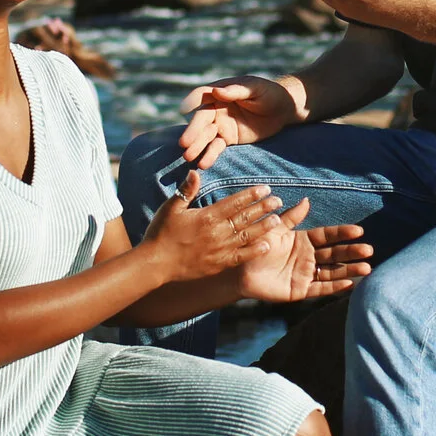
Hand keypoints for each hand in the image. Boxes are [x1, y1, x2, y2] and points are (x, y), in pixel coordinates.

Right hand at [142, 169, 289, 280]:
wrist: (156, 264)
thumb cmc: (161, 233)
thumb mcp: (171, 208)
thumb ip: (186, 190)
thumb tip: (194, 171)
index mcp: (207, 217)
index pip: (235, 202)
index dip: (251, 194)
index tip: (265, 188)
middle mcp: (217, 232)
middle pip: (245, 217)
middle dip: (263, 208)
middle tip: (278, 200)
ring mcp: (220, 250)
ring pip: (247, 236)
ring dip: (264, 227)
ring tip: (278, 220)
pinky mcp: (219, 264)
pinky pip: (241, 257)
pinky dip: (255, 251)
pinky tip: (267, 245)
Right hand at [179, 75, 298, 169]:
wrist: (284, 109)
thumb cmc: (269, 92)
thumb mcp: (256, 88)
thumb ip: (237, 90)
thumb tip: (218, 91)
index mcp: (220, 91)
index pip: (202, 94)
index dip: (192, 100)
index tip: (184, 110)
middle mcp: (216, 108)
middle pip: (201, 119)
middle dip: (192, 132)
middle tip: (184, 144)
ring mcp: (221, 125)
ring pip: (205, 136)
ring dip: (197, 146)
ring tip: (189, 157)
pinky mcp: (228, 139)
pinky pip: (216, 147)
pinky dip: (210, 155)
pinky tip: (203, 164)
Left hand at [236, 220, 371, 304]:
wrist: (239, 270)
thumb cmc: (256, 247)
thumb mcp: (274, 229)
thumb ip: (291, 217)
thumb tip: (307, 201)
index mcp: (304, 240)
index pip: (328, 236)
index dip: (342, 233)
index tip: (359, 230)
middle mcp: (308, 257)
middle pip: (334, 254)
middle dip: (351, 252)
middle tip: (369, 250)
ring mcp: (306, 274)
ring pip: (332, 271)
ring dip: (349, 270)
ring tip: (367, 268)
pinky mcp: (300, 290)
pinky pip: (320, 289)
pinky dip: (334, 287)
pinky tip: (349, 284)